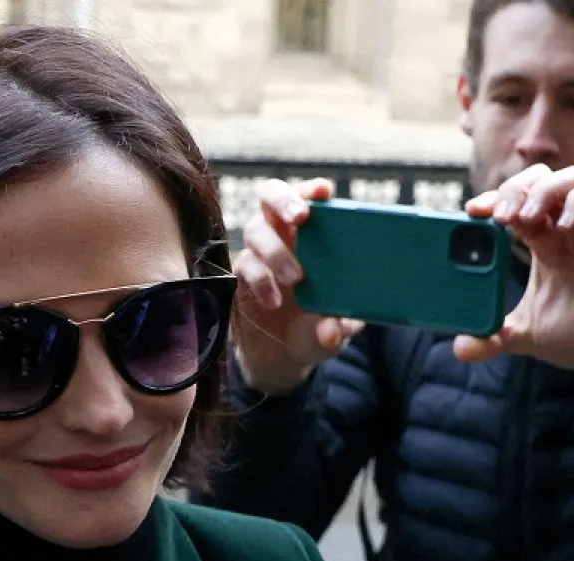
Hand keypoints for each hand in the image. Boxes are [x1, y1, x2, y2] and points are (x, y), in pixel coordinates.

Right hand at [232, 177, 363, 394]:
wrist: (281, 358)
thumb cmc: (314, 329)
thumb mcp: (334, 331)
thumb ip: (336, 329)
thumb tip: (331, 331)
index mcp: (310, 235)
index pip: (307, 198)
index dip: (311, 190)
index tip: (323, 192)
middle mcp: (280, 235)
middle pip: (269, 196)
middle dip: (283, 199)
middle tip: (301, 218)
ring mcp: (257, 253)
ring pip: (254, 230)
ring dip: (275, 251)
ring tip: (296, 278)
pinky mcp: (238, 276)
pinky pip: (242, 266)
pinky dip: (260, 281)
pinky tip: (274, 301)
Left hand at [454, 164, 573, 393]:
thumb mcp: (526, 336)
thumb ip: (493, 338)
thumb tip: (461, 350)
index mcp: (541, 245)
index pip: (514, 204)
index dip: (493, 200)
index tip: (472, 212)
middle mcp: (564, 230)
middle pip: (538, 180)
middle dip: (514, 188)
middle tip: (499, 217)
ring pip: (570, 178)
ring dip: (543, 189)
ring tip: (525, 218)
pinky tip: (564, 227)